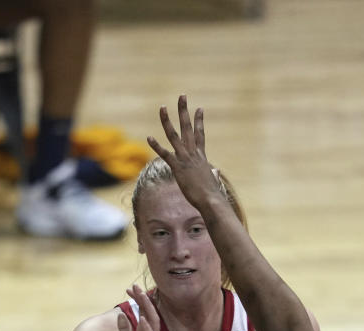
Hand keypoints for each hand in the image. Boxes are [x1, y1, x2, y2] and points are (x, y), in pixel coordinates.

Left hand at [118, 284, 162, 330]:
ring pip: (152, 321)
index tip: (129, 289)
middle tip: (135, 286)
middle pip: (149, 312)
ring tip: (142, 296)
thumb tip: (120, 314)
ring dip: (147, 309)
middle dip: (143, 299)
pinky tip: (142, 319)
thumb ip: (124, 330)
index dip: (137, 299)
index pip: (142, 311)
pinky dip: (147, 328)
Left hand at [146, 95, 223, 212]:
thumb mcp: (212, 180)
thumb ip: (212, 174)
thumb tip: (215, 173)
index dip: (199, 121)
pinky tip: (149, 137)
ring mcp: (185, 158)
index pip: (200, 134)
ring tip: (163, 107)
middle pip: (188, 127)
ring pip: (174, 135)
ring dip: (167, 121)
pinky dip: (156, 146)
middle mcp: (193, 153)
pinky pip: (165, 153)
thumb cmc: (212, 194)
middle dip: (184, 111)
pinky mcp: (177, 167)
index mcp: (201, 156)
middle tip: (182, 96)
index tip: (199, 108)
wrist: (211, 200)